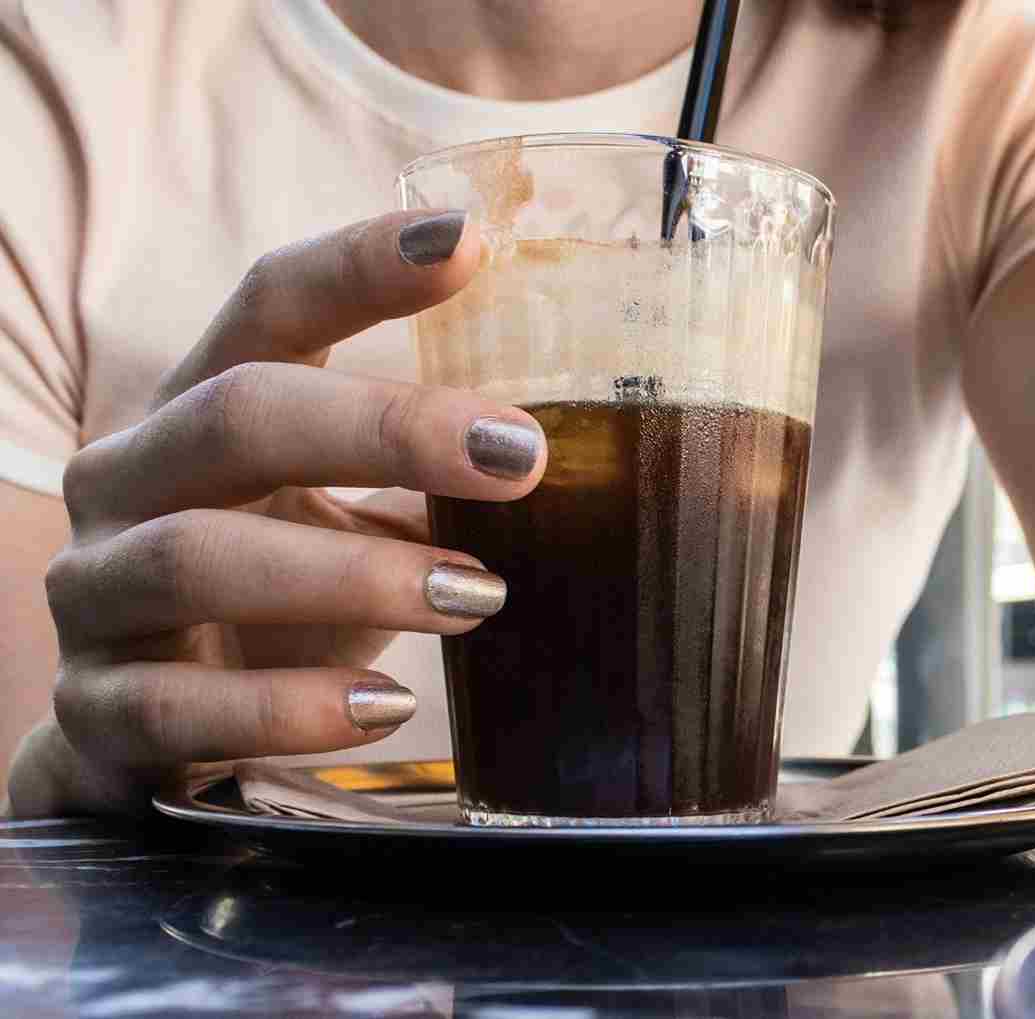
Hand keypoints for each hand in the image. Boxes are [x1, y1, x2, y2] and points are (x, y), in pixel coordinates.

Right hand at [6, 210, 546, 817]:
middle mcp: (131, 481)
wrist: (152, 734)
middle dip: (383, 429)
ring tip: (478, 595)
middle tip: (520, 457)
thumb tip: (599, 458)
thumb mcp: (349, 522)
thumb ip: (430, 480)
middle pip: (236, 415)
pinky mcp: (95, 709)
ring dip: (351, 575)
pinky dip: (286, 707)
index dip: (358, 265)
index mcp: (201, 410)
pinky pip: (173, 707)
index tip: (471, 241)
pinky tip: (384, 708)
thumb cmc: (281, 603)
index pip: (267, 306)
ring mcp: (97, 593)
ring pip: (196, 558)